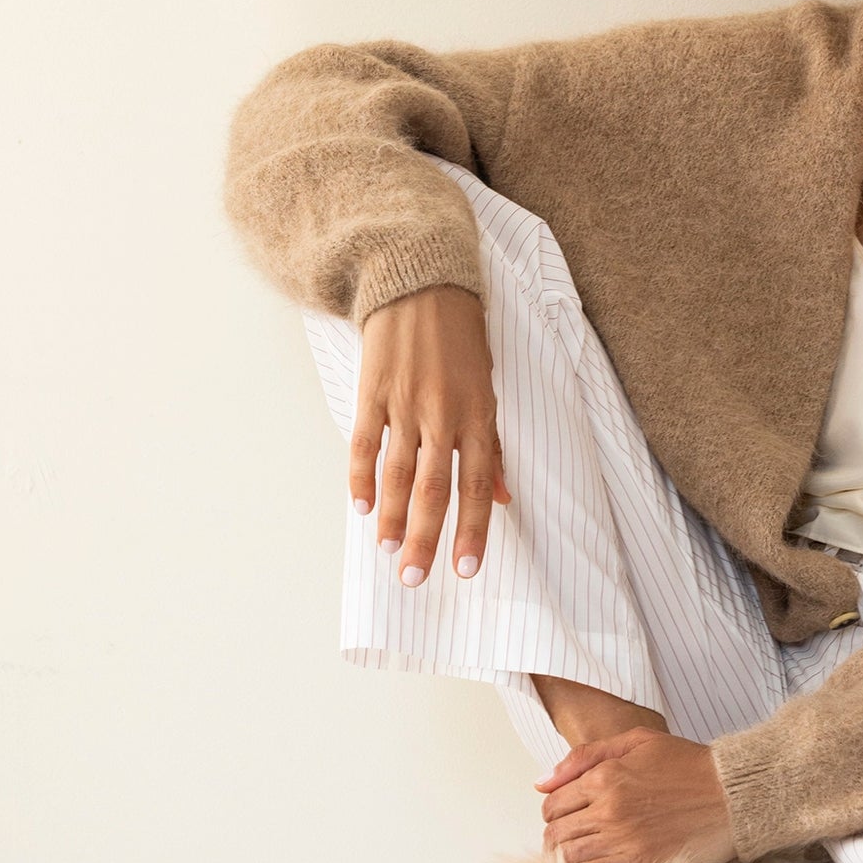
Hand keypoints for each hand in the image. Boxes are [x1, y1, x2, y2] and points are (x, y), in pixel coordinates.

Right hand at [353, 286, 509, 585]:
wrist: (422, 283)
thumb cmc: (462, 341)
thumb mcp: (489, 389)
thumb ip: (492, 445)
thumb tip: (503, 497)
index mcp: (478, 416)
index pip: (476, 485)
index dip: (472, 530)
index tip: (466, 569)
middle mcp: (443, 414)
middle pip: (434, 489)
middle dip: (424, 538)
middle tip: (415, 578)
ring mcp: (404, 403)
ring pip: (397, 472)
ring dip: (391, 517)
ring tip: (388, 552)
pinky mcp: (373, 391)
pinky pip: (365, 442)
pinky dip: (361, 477)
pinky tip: (360, 507)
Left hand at [537, 733, 737, 862]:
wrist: (733, 793)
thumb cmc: (689, 765)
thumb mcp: (636, 741)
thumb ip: (584, 757)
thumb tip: (542, 783)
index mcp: (604, 778)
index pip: (552, 805)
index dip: (554, 811)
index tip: (566, 815)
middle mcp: (609, 811)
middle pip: (555, 835)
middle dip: (556, 836)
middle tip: (571, 836)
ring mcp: (624, 842)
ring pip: (568, 860)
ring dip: (567, 859)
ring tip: (580, 855)